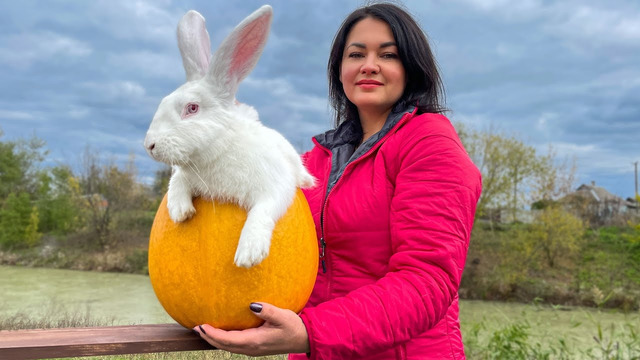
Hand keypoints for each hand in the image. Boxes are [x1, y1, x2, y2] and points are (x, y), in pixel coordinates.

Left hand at [193, 302, 309, 355]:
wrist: (304, 338)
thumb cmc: (294, 326)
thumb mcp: (283, 316)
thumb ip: (267, 310)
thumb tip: (252, 305)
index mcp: (255, 341)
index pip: (227, 339)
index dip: (212, 334)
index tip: (201, 326)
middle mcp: (251, 348)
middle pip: (224, 346)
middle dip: (208, 337)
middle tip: (195, 327)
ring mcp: (253, 349)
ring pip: (228, 347)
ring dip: (214, 339)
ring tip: (203, 330)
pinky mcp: (255, 347)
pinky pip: (234, 345)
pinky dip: (223, 340)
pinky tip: (221, 333)